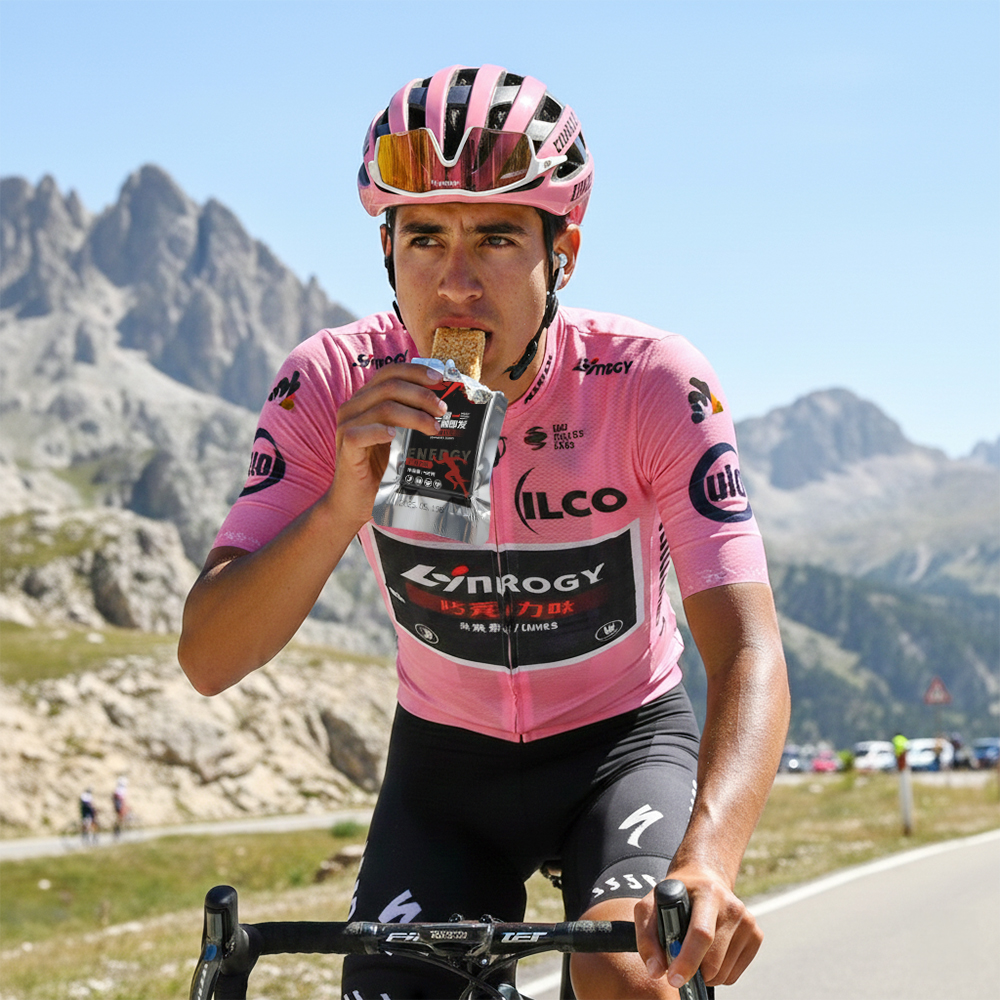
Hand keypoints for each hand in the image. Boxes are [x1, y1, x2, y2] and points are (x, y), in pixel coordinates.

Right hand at [330, 362, 446, 525]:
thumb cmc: (382, 468)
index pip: (391, 372)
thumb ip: (414, 418)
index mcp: (367, 398)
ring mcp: (346, 425)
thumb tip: (446, 406)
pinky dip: (380, 432)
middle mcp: (354, 406)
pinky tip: (395, 436)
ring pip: (382, 407)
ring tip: (433, 427)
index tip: (441, 379)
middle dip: (421, 395)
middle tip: (443, 410)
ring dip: (413, 415)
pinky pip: (360, 433)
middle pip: (389, 386)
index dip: (416, 372)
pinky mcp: (344, 445)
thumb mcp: (401, 438)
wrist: (356, 499)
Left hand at [634, 865, 761, 988]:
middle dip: (692, 972)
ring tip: (693, 955)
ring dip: (704, 975)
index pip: (701, 933)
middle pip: (713, 960)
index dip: (687, 960)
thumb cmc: (674, 896)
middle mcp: (732, 906)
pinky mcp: (756, 935)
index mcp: (708, 892)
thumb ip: (647, 937)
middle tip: (678, 966)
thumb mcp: (651, 905)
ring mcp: (748, 921)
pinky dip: (718, 975)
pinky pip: (734, 975)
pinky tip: (709, 954)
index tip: (673, 979)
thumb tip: (656, 971)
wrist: (704, 879)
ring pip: (723, 972)